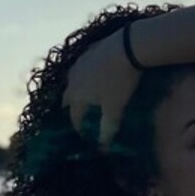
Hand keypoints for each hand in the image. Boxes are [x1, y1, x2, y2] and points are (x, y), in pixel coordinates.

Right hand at [61, 27, 140, 145]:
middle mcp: (73, 80)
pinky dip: (86, 72)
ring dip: (77, 88)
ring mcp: (80, 62)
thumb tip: (102, 148)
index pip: (74, 117)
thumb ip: (107, 129)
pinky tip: (95, 72)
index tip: (85, 134)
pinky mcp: (89, 49)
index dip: (79, 127)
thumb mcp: (115, 108)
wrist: (127, 47)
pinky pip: (83, 65)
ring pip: (73, 79)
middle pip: (67, 97)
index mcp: (77, 96)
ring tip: (85, 93)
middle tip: (80, 114)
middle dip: (71, 107)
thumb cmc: (120, 81)